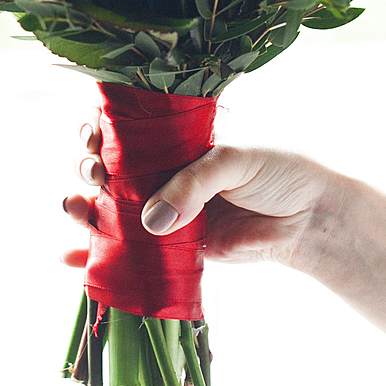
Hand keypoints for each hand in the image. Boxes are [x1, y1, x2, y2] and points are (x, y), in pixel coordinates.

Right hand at [63, 110, 337, 271]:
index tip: (91, 136)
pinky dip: (96, 257)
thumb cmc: (279, 170)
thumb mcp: (235, 160)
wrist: (313, 218)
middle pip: (106, 164)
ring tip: (75, 209)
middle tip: (94, 173)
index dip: (98, 128)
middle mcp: (161, 168)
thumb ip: (192, 185)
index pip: (124, 126)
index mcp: (174, 135)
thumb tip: (150, 223)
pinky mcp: (170, 245)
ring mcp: (163, 207)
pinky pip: (128, 250)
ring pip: (108, 206)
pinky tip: (71, 259)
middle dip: (87, 166)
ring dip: (82, 206)